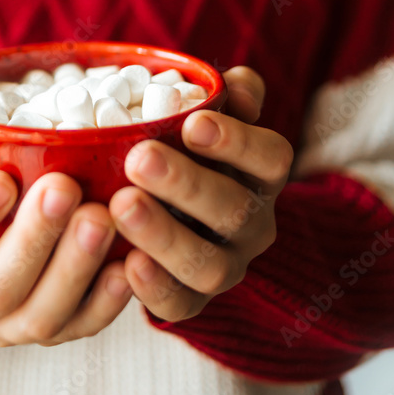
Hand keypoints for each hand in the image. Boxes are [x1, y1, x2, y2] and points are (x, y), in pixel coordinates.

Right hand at [0, 62, 131, 345]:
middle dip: (32, 240)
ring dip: (75, 268)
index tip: (0, 180)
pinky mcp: (55, 329)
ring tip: (103, 214)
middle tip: (64, 187)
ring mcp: (8, 327)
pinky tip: (128, 259)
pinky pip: (83, 326)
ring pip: (41, 317)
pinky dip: (107, 300)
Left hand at [108, 66, 293, 321]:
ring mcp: (226, 267)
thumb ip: (229, 93)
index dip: (237, 142)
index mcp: (261, 174)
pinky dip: (155, 289)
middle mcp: (253, 224)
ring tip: (122, 205)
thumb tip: (238, 87)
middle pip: (236, 211)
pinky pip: (180, 306)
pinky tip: (126, 264)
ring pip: (209, 265)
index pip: (271, 158)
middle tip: (139, 159)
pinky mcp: (192, 302)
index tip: (193, 124)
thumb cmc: (185, 144)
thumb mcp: (209, 110)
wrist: (167, 204)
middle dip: (187, 184)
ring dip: (165, 235)